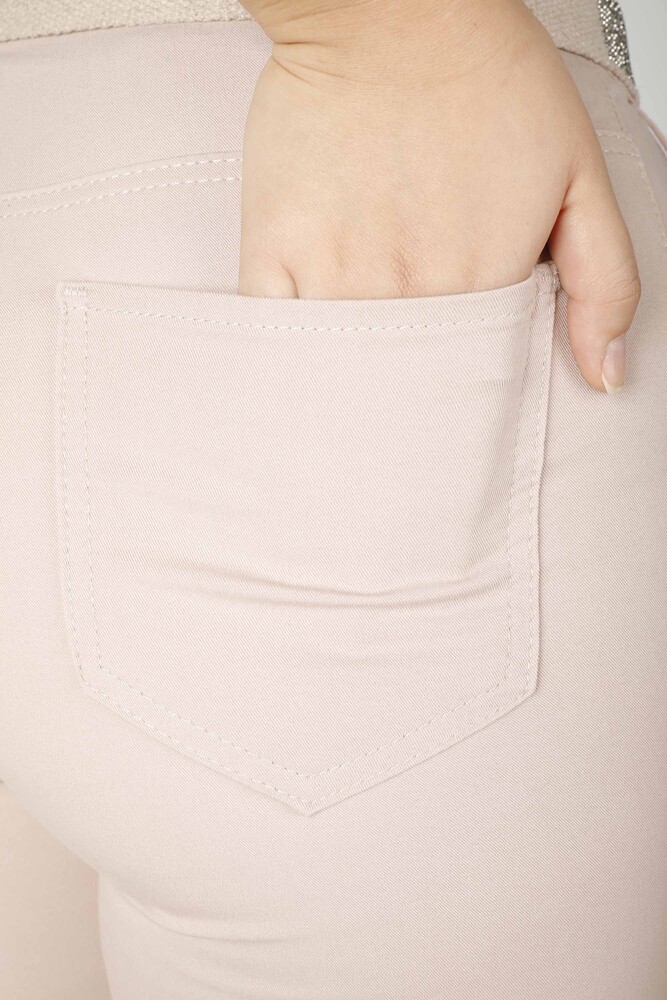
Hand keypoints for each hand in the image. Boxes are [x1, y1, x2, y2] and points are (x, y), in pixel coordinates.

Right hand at [239, 0, 639, 392]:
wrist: (387, 11)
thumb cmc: (485, 79)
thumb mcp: (581, 174)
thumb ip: (607, 282)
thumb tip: (605, 376)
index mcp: (484, 284)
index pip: (472, 384)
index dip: (464, 397)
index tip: (454, 395)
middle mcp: (410, 290)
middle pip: (404, 389)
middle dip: (405, 407)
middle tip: (399, 406)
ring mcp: (336, 273)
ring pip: (341, 372)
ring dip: (345, 391)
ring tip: (352, 380)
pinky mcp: (274, 251)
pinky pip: (275, 337)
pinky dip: (287, 356)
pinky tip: (301, 355)